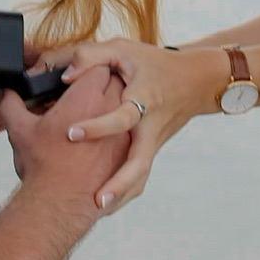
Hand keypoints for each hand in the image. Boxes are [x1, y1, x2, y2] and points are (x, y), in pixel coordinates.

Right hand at [3, 65, 128, 209]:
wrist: (61, 205)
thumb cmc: (42, 166)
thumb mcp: (19, 129)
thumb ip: (11, 103)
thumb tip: (9, 93)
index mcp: (87, 96)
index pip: (98, 65)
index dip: (86, 69)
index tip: (75, 78)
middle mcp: (112, 110)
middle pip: (115, 83)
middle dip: (100, 86)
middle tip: (81, 97)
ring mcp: (124, 131)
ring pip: (124, 107)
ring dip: (110, 109)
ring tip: (88, 120)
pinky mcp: (129, 153)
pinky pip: (126, 133)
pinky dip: (115, 133)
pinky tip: (95, 144)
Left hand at [52, 37, 223, 213]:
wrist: (195, 81)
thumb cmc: (154, 63)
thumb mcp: (122, 49)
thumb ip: (90, 57)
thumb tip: (63, 76)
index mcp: (144, 99)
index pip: (123, 116)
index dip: (98, 125)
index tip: (71, 133)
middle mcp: (150, 126)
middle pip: (140, 160)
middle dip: (119, 182)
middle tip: (96, 199)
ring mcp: (153, 142)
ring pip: (141, 174)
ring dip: (122, 194)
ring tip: (98, 210)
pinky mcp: (151, 151)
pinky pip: (140, 175)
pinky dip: (126, 192)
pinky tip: (105, 206)